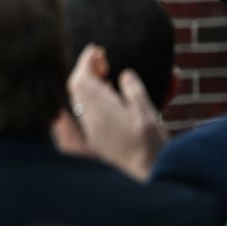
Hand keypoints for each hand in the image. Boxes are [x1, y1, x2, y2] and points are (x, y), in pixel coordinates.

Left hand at [66, 44, 165, 180]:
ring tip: (108, 74)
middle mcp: (90, 118)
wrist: (146, 176)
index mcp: (100, 108)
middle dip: (87, 69)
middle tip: (103, 59)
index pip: (81, 78)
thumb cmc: (149, 145)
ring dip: (91, 84)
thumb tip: (125, 74)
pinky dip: (96, 98)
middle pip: (77, 87)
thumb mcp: (146, 114)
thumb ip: (134, 91)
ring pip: (81, 99)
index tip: (97, 49)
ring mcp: (92, 129)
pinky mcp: (98, 138)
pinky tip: (111, 96)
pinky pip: (89, 112)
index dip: (86, 60)